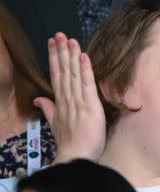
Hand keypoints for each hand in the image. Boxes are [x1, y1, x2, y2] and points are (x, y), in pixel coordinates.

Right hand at [35, 33, 105, 162]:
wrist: (76, 157)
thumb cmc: (70, 143)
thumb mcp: (56, 124)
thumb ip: (48, 109)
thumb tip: (38, 99)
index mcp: (60, 103)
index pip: (56, 76)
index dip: (55, 58)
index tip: (53, 43)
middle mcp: (67, 100)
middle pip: (62, 71)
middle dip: (61, 52)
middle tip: (59, 35)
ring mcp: (77, 102)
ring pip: (73, 75)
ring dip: (72, 56)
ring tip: (70, 40)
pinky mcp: (89, 106)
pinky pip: (86, 85)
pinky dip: (85, 70)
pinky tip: (84, 57)